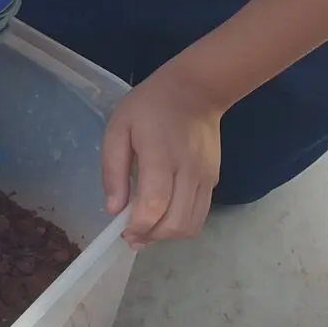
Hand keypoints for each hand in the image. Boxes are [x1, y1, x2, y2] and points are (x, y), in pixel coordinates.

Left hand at [101, 66, 223, 242]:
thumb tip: (114, 210)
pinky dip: (182, 224)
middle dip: (151, 236)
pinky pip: (200, 215)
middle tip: (133, 233)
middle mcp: (188, 171)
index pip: (154, 205)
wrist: (196, 90)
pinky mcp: (214, 179)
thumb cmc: (150, 106)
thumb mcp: (118, 129)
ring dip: (168, 234)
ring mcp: (205, 177)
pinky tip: (166, 215)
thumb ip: (113, 170)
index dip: (138, 226)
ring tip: (149, 227)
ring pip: (191, 225)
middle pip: (175, 222)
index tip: (123, 232)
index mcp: (160, 156)